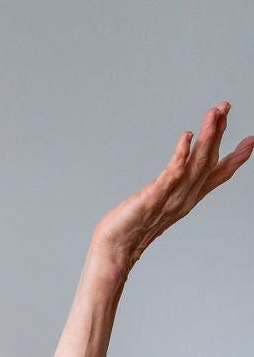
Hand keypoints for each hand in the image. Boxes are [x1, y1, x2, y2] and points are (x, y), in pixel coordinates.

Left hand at [89, 103, 253, 280]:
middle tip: (225, 107)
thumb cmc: (132, 228)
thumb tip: (177, 175)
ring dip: (208, 135)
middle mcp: (185, 197)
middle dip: (219, 132)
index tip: (251, 140)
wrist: (116, 249)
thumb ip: (172, 189)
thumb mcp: (161, 205)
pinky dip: (182, 153)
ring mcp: (173, 197)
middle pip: (210, 160)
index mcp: (189, 198)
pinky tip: (187, 136)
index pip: (218, 175)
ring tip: (214, 113)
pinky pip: (173, 172)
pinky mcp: (155, 196)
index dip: (236, 158)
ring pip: (198, 162)